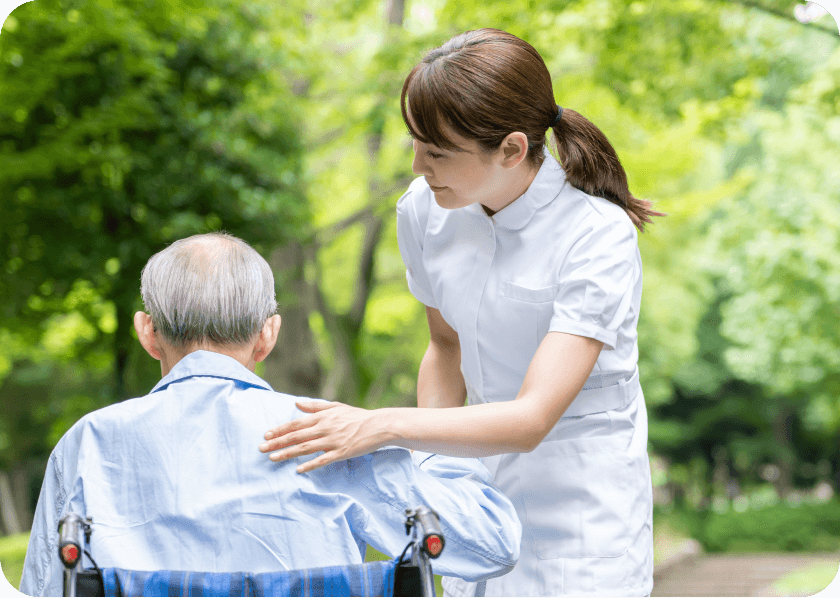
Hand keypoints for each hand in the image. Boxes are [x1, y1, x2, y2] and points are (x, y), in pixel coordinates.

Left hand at [259, 401, 391, 472]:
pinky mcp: (342, 452)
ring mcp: (333, 441)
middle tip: (261, 448)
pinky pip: (323, 460)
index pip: (296, 423)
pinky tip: (299, 470)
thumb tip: (296, 404)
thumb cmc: (357, 416)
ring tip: (273, 458)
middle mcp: (325, 428)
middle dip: (277, 442)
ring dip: (288, 453)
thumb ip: (315, 406)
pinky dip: (310, 465)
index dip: (281, 430)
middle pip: (297, 436)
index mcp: (323, 416)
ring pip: (305, 448)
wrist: (379, 425)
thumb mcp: (336, 407)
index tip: (266, 435)